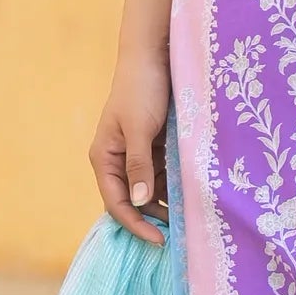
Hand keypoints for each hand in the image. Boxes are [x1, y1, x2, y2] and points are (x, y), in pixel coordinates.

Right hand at [89, 53, 171, 243]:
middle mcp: (117, 160)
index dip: (136, 224)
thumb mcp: (140, 129)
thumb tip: (140, 202)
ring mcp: (136, 153)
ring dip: (166, 201)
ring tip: (190, 214)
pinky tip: (191, 190)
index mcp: (104, 158)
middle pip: (132, 200)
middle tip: (179, 232)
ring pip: (150, 189)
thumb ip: (139, 165)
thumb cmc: (141, 89)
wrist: (154, 55)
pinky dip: (175, 183)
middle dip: (152, 217)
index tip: (160, 239)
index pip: (116, 203)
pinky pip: (163, 173)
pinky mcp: (154, 145)